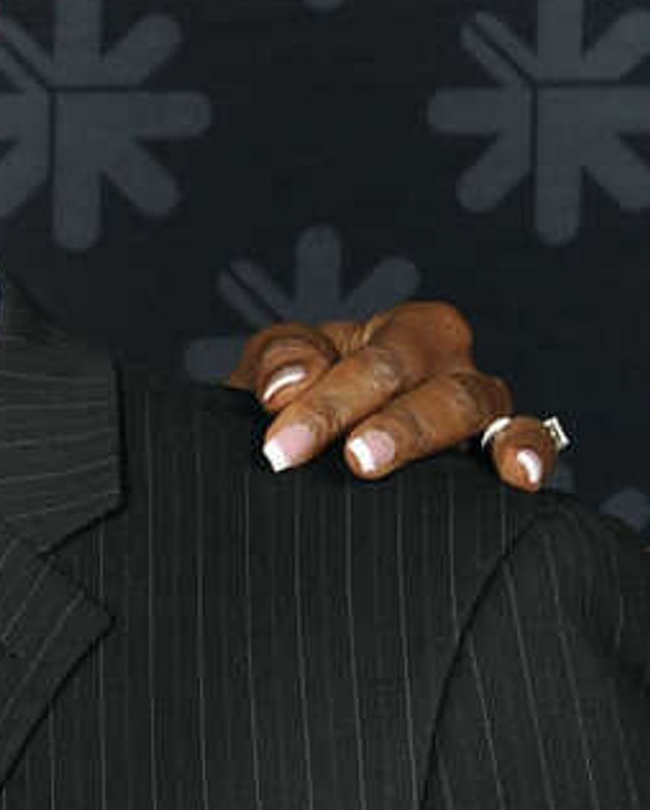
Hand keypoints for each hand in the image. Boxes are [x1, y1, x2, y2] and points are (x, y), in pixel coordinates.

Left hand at [235, 302, 566, 489]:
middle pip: (436, 387)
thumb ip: (280, 361)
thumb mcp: (274, 369)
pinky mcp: (497, 453)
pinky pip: (535, 442)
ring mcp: (482, 411)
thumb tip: (288, 385)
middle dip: (393, 427)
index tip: (283, 447)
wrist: (309, 452)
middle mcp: (452, 366)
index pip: (381, 359)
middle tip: (354, 459)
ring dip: (432, 438)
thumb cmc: (296, 400)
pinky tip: (520, 476)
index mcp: (404, 334)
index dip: (331, 402)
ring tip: (394, 464)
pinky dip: (532, 452)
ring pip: (477, 410)